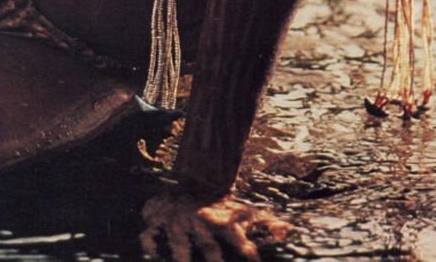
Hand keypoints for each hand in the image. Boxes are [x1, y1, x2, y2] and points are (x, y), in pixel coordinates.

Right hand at [140, 189, 289, 260]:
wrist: (184, 182)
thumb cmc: (216, 204)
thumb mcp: (238, 210)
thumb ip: (264, 220)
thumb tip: (286, 230)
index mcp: (220, 219)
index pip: (236, 233)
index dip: (244, 245)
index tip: (253, 257)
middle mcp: (200, 222)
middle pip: (209, 244)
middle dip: (214, 257)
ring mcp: (178, 223)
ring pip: (180, 243)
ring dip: (183, 256)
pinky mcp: (158, 222)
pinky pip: (150, 235)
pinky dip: (149, 243)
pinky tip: (149, 254)